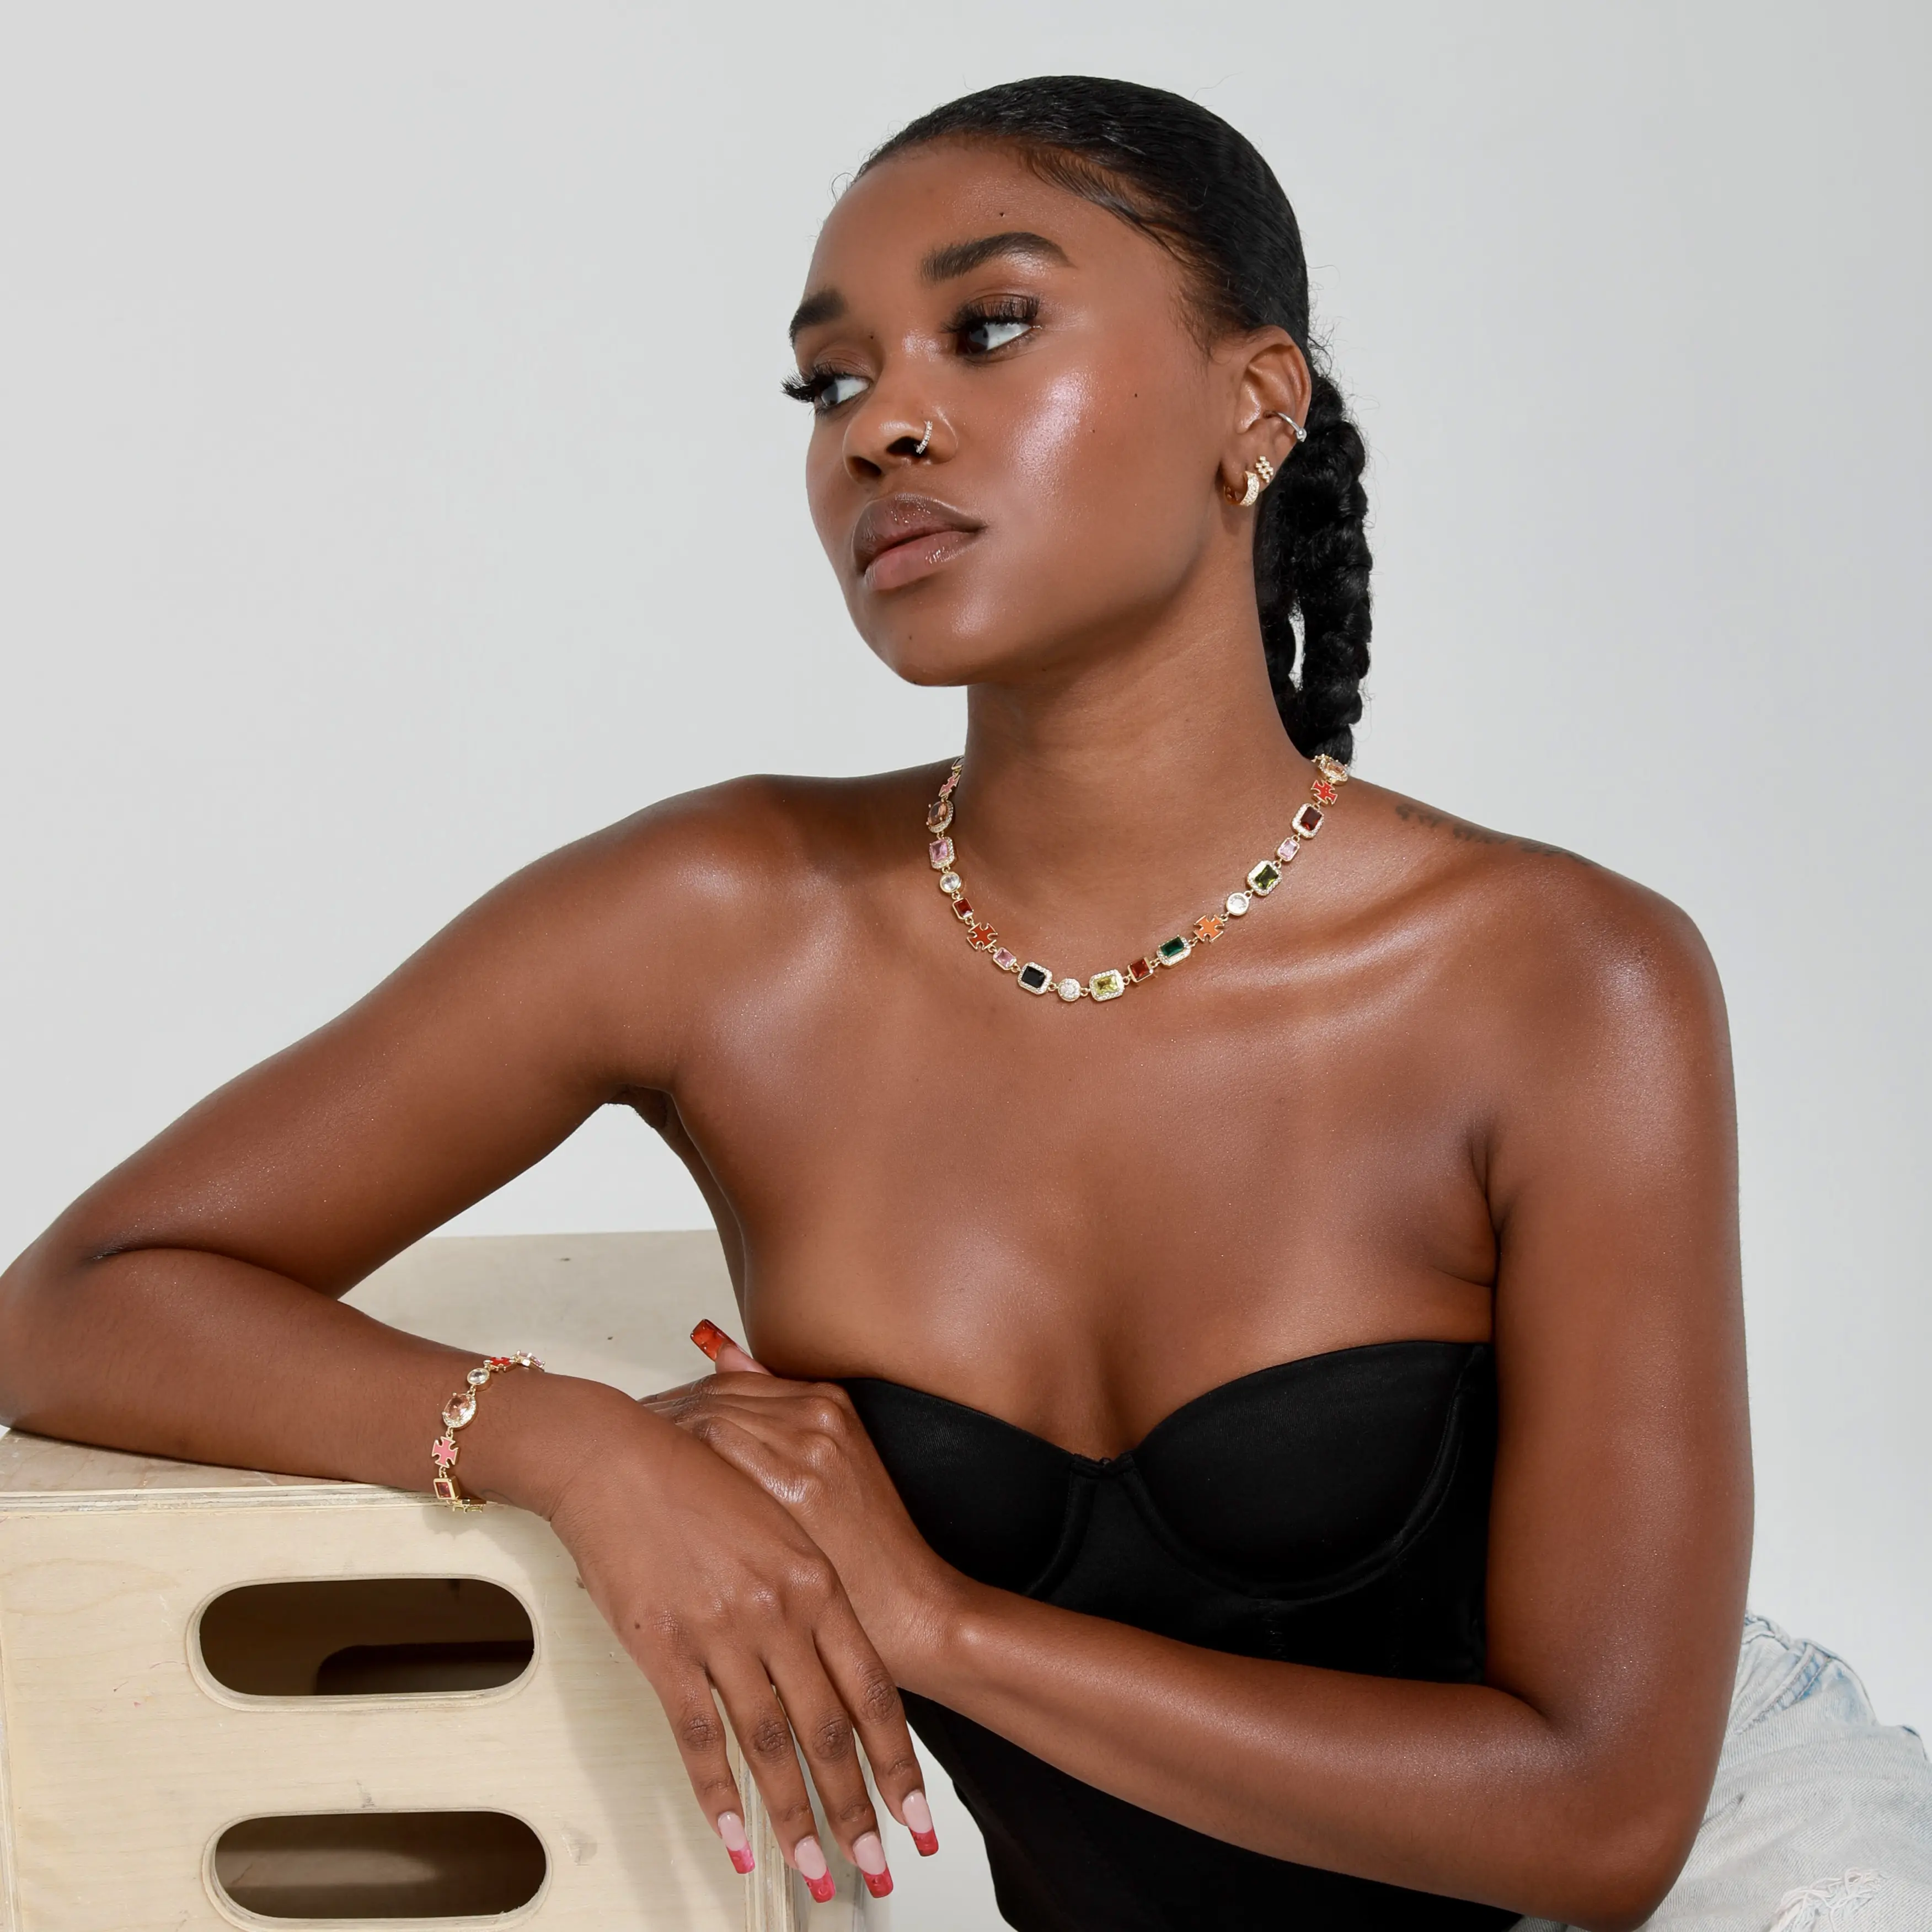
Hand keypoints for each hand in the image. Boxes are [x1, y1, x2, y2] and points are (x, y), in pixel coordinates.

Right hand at [535, 1381, 932, 1897]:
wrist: (617, 1459)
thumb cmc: (694, 1480)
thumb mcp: (776, 1522)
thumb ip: (810, 1589)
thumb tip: (835, 1661)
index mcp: (814, 1580)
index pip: (871, 1690)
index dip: (898, 1760)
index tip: (916, 1813)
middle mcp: (778, 1611)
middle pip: (829, 1732)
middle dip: (858, 1809)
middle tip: (878, 1866)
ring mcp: (722, 1632)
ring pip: (770, 1746)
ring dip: (795, 1819)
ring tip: (816, 1871)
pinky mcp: (665, 1649)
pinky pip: (699, 1737)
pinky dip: (718, 1796)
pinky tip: (734, 1835)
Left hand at [646, 1327, 963, 1684]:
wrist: (917, 1614)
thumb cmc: (867, 1557)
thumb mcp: (833, 1473)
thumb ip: (779, 1423)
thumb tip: (726, 1359)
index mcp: (827, 1406)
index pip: (727, 1382)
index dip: (677, 1400)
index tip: (644, 1422)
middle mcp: (816, 1418)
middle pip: (711, 1395)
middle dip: (660, 1414)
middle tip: (619, 1438)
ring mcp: (805, 1451)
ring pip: (705, 1417)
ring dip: (658, 1435)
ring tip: (621, 1461)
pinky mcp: (795, 1492)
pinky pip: (713, 1454)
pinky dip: (674, 1461)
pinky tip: (646, 1487)